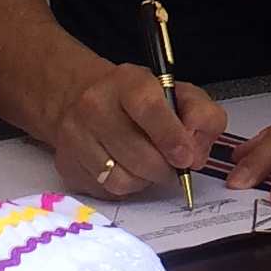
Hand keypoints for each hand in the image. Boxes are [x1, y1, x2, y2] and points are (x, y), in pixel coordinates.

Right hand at [53, 62, 227, 205]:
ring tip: (150, 164)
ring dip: (146, 180)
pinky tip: (128, 168)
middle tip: (175, 166)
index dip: (171, 137)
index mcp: (126, 80)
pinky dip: (126, 186)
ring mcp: (74, 135)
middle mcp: (94, 104)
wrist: (88, 102)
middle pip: (139, 154)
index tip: (187, 157)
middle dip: (166, 168)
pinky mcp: (67, 163)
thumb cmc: (141, 102)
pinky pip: (107, 190)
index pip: (148, 108)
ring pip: (122, 178)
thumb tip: (198, 151)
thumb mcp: (181, 95)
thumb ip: (203, 116)